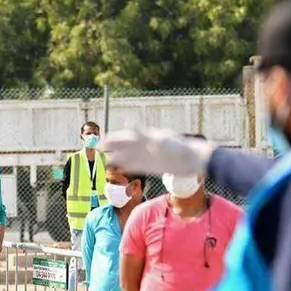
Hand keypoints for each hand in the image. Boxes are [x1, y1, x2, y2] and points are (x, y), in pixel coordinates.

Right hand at [99, 126, 214, 175]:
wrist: (194, 160)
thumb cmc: (178, 148)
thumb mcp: (159, 139)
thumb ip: (142, 132)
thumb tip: (127, 122)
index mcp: (146, 137)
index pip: (125, 137)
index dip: (112, 139)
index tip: (99, 141)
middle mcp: (146, 146)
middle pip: (124, 146)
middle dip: (111, 148)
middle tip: (96, 150)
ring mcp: (149, 156)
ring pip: (128, 157)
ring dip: (117, 158)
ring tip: (104, 161)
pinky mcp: (153, 166)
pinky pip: (136, 166)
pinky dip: (127, 166)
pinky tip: (120, 169)